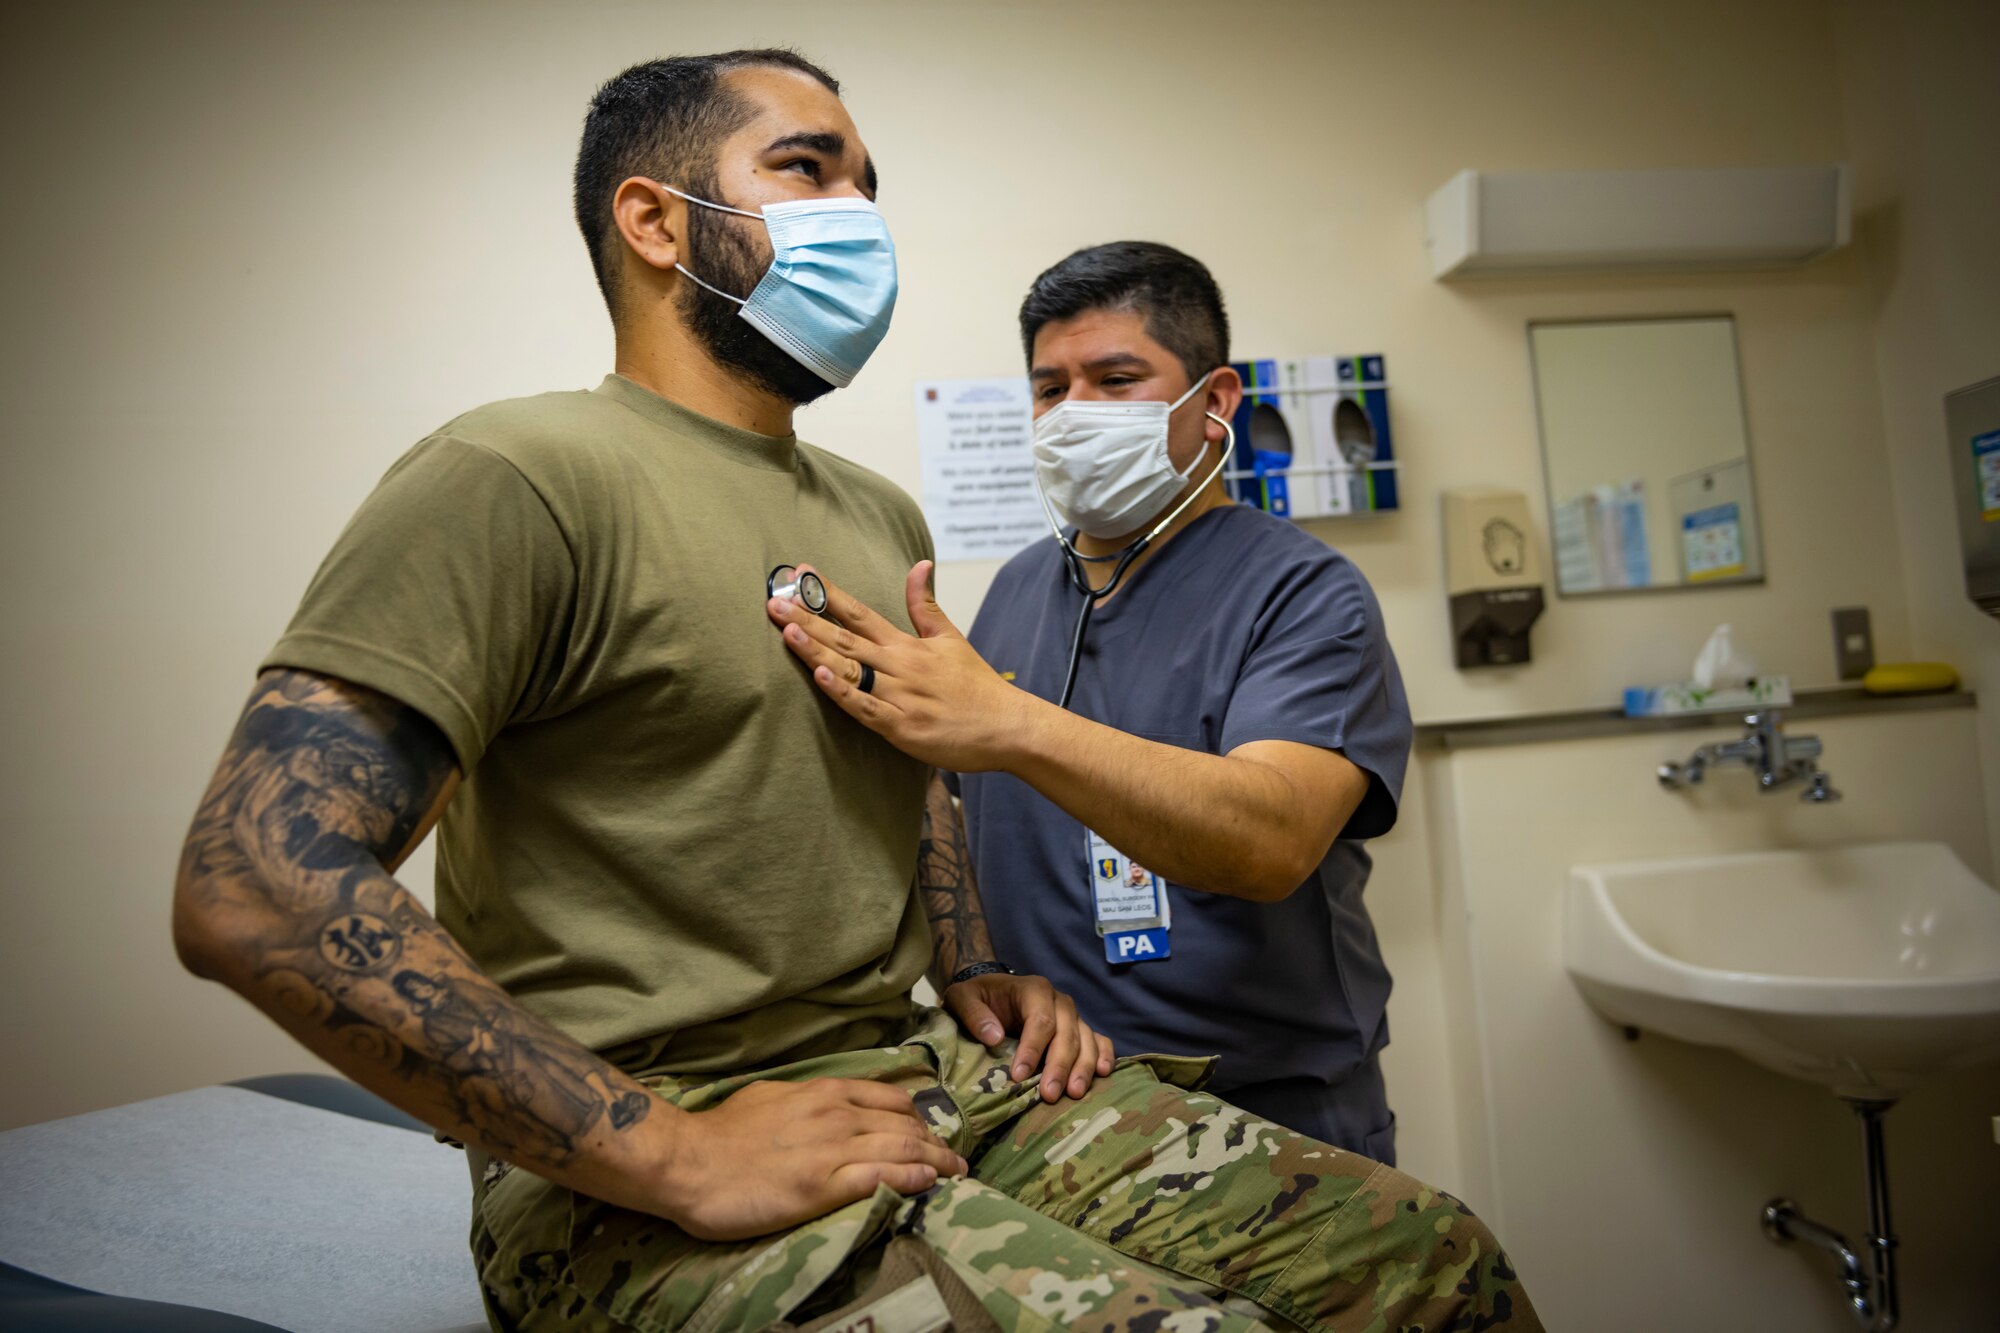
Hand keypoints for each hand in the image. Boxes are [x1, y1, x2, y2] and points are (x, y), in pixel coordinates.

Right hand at [655, 1077, 966, 1240]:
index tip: (932, 1134)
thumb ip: (805, 1101)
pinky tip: (928, 1185)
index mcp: (825, 1092)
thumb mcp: (770, 1097)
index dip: (919, 1118)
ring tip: (955, 1175)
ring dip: (937, 1163)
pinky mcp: (823, 1186)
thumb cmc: (721, 1133)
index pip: (892, 1099)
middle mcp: (838, 1115)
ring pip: (904, 1150)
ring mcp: (833, 1150)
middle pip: (907, 1125)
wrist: (689, 1160)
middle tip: (955, 1161)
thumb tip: (822, 1105)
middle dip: (937, 1144)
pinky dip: (912, 1180)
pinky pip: (882, 1179)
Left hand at [766, 561, 1043, 771]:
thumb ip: (925, 604)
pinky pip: (866, 709)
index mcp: (907, 645)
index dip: (828, 593)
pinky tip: (820, 678)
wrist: (1006, 726)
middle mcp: (899, 665)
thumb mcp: (950, 638)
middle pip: (845, 638)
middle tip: (773, 601)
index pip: (860, 612)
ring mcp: (899, 697)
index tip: (801, 573)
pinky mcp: (902, 727)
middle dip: (806, 619)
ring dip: (817, 650)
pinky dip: (844, 693)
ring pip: (850, 669)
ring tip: (787, 630)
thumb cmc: (977, 686)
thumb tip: (918, 564)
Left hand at [945, 972, 1115, 1103]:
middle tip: (1049, 1095)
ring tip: (1074, 1094)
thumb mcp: (962, 998)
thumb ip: (973, 1013)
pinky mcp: (1079, 1030)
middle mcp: (1059, 1001)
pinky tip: (1103, 1074)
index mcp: (1033, 989)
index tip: (1018, 1076)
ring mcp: (1073, 1016)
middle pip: (1066, 1033)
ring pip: (1086, 1040)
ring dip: (1083, 1068)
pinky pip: (1099, 1040)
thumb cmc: (978, 998)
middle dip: (1059, 1066)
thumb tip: (994, 1037)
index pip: (1040, 1020)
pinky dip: (1105, 1055)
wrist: (992, 993)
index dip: (1032, 1049)